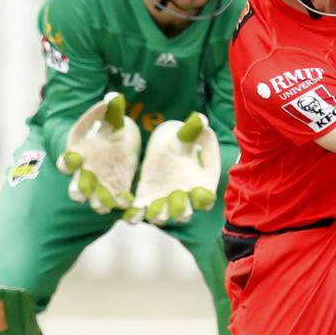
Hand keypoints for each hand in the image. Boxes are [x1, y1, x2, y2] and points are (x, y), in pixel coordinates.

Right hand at [56, 92, 141, 213]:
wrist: (115, 145)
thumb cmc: (105, 131)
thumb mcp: (109, 120)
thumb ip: (111, 111)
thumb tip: (114, 97)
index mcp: (78, 155)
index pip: (66, 161)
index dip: (66, 162)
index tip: (71, 159)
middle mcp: (84, 174)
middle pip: (76, 187)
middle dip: (79, 190)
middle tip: (83, 194)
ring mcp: (99, 186)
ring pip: (93, 199)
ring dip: (98, 203)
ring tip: (106, 206)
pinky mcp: (116, 191)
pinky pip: (116, 201)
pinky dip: (121, 203)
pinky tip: (128, 203)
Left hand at [124, 111, 220, 225]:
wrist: (164, 152)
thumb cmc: (181, 145)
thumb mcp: (185, 136)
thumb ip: (192, 130)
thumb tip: (200, 118)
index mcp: (198, 185)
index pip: (205, 198)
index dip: (204, 199)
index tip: (200, 194)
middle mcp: (182, 199)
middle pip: (184, 212)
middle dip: (180, 211)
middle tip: (176, 207)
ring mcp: (163, 203)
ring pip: (161, 215)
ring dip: (158, 215)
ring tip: (153, 213)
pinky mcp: (145, 202)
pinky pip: (140, 213)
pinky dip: (134, 216)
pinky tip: (129, 215)